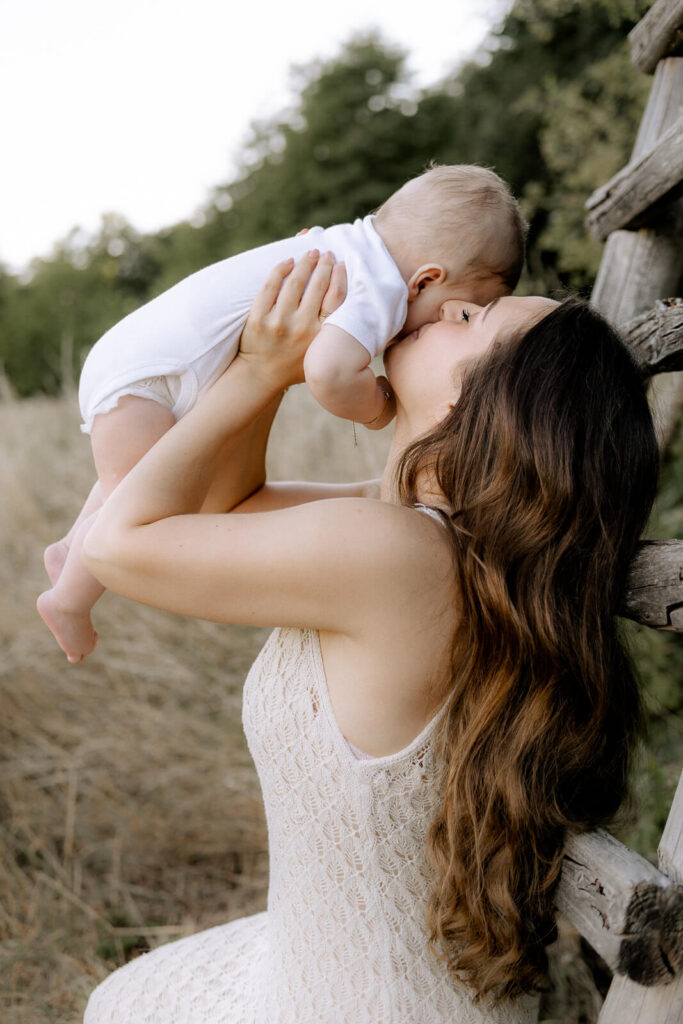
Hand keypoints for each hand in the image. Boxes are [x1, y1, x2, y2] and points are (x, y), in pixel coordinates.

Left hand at [239, 250, 346, 389]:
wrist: (261, 376)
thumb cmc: (295, 363)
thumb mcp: (319, 351)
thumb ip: (330, 329)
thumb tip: (341, 295)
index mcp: (320, 336)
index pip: (335, 298)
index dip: (340, 276)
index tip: (341, 264)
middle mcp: (301, 328)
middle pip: (317, 286)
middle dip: (324, 264)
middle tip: (327, 254)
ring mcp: (278, 323)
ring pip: (294, 283)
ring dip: (305, 263)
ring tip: (310, 253)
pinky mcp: (258, 319)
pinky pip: (270, 286)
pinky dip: (281, 270)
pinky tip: (288, 261)